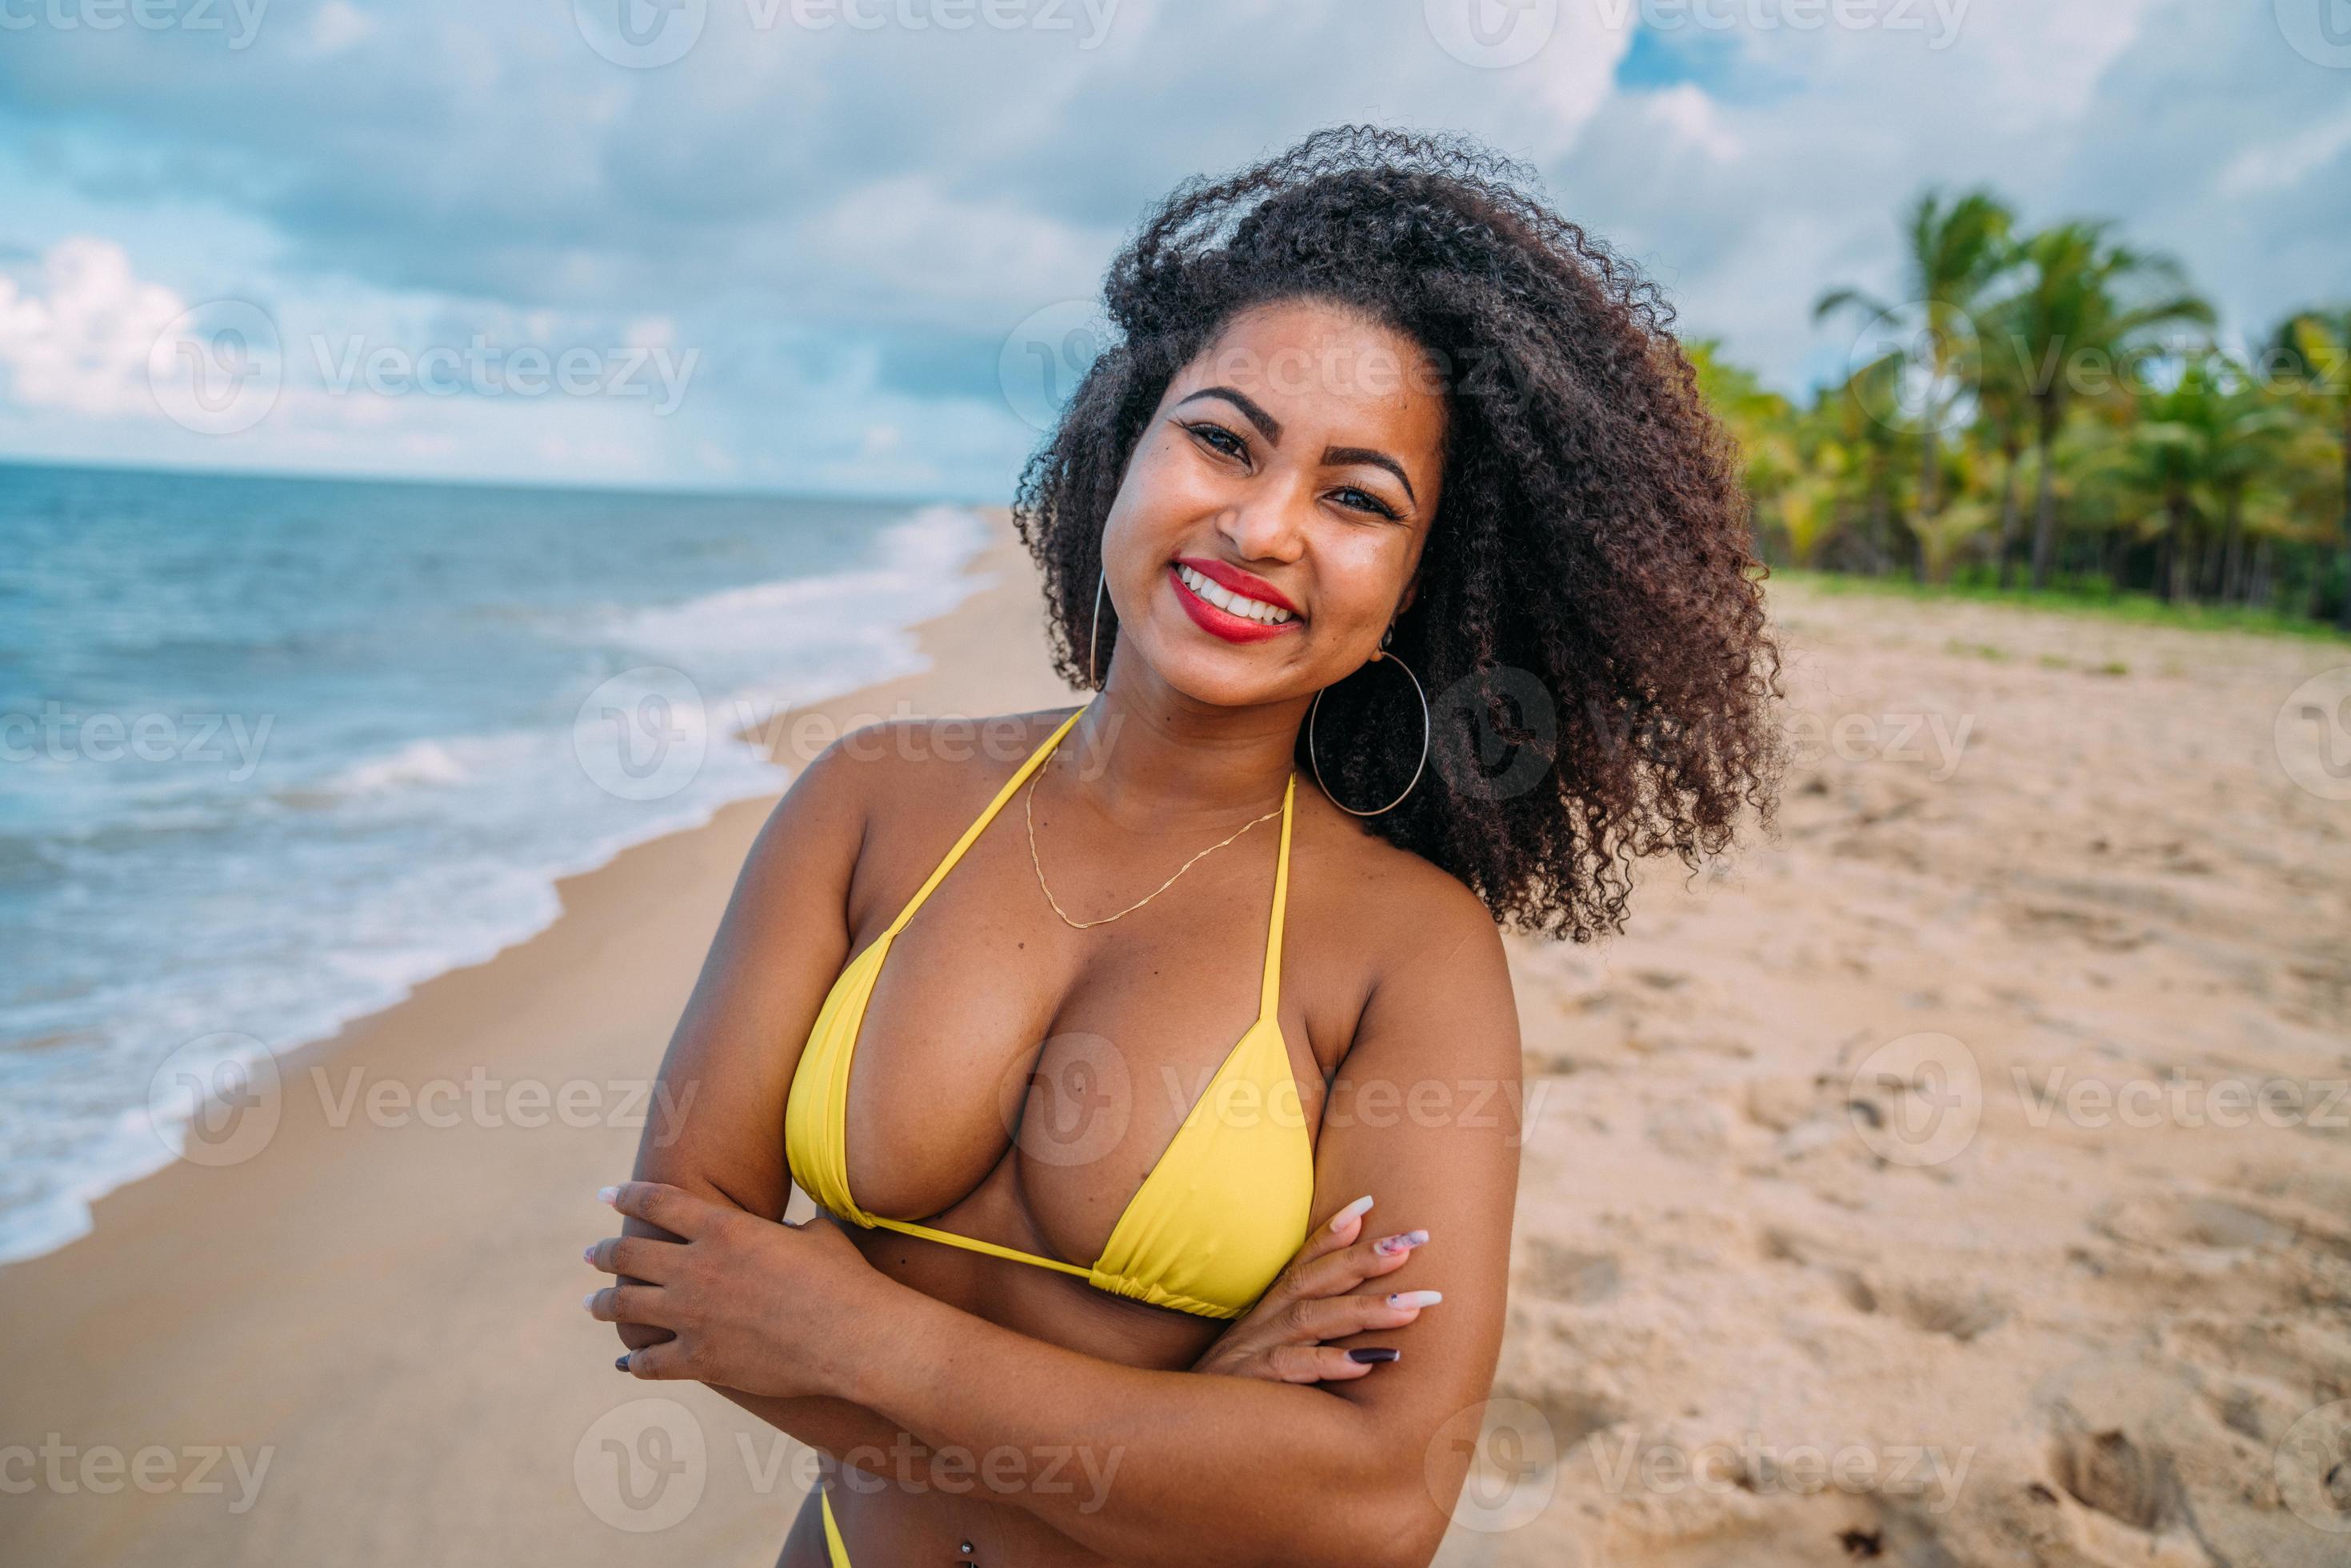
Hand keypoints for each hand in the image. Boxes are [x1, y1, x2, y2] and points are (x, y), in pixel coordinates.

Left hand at [582, 1181, 884, 1398]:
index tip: (606, 1196)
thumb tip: (785, 1226)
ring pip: (625, 1306)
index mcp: (722, 1228)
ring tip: (593, 1302)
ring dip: (603, 1302)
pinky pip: (649, 1362)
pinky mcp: (699, 1360)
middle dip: (603, 1253)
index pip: (656, 1203)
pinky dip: (633, 1362)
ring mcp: (692, 1317)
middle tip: (592, 1254)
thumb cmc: (843, 1278)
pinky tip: (625, 1363)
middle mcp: (696, 1268)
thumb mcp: (813, 1233)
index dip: (626, 1197)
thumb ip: (781, 1228)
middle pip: (628, 1254)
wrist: (852, 1336)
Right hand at [1191, 1195, 1440, 1383]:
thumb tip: (1364, 1335)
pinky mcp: (1250, 1384)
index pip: (1303, 1261)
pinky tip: (1364, 1364)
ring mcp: (1255, 1350)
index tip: (1369, 1203)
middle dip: (1365, 1258)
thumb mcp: (1270, 1355)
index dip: (1333, 1231)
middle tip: (1412, 1243)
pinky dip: (1327, 1362)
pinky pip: (1291, 1368)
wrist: (1183, 1430)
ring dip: (1363, 1309)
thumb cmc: (1236, 1393)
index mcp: (1269, 1310)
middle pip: (1314, 1279)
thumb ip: (1309, 1334)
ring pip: (1311, 1319)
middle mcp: (1262, 1321)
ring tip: (1411, 1306)